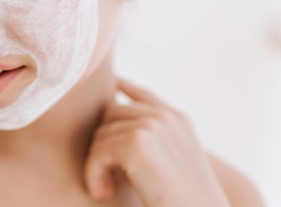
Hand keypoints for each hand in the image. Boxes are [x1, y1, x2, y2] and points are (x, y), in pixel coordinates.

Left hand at [84, 78, 230, 206]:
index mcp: (179, 121)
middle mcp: (166, 118)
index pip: (143, 95)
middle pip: (110, 111)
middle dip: (103, 142)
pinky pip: (97, 152)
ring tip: (106, 187)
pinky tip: (103, 192)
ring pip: (100, 133)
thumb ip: (152, 143)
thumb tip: (116, 133)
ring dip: (96, 163)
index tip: (111, 85)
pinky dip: (93, 175)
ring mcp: (152, 126)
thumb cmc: (187, 203)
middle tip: (109, 176)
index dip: (122, 88)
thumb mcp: (174, 165)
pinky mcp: (136, 143)